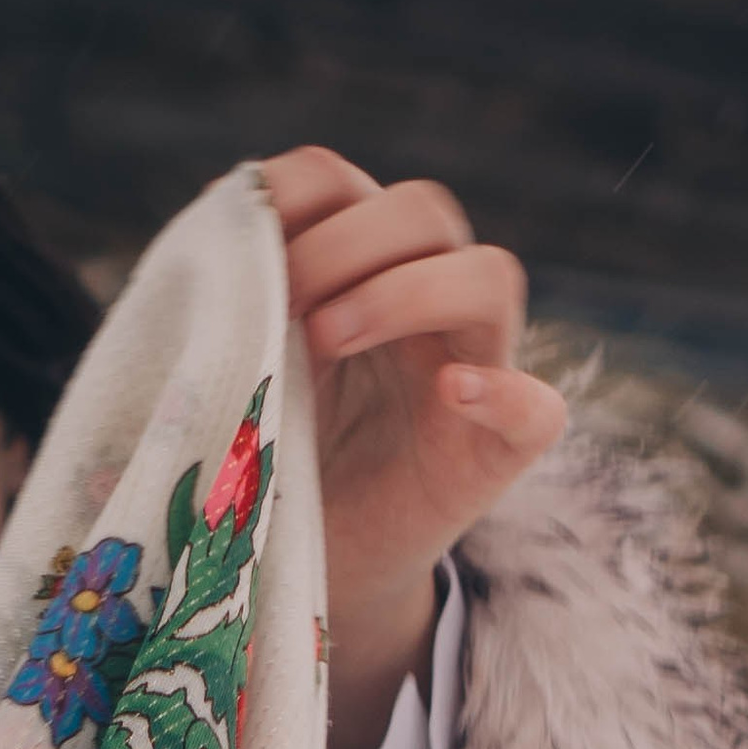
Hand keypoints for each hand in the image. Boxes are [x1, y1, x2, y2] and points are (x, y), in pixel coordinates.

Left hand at [259, 147, 567, 748]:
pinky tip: (452, 394)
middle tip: (282, 304)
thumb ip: (221, 311)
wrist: (277, 566)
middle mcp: (418, 305)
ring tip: (325, 340)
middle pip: (423, 210)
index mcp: (345, 270)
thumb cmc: (249, 459)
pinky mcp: (493, 453)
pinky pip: (539, 409)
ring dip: (405, 291)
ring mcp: (469, 370)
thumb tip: (208, 240)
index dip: (290, 196)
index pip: (339, 183)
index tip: (238, 249)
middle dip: (344, 243)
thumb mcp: (226, 375)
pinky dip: (506, 393)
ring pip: (490, 276)